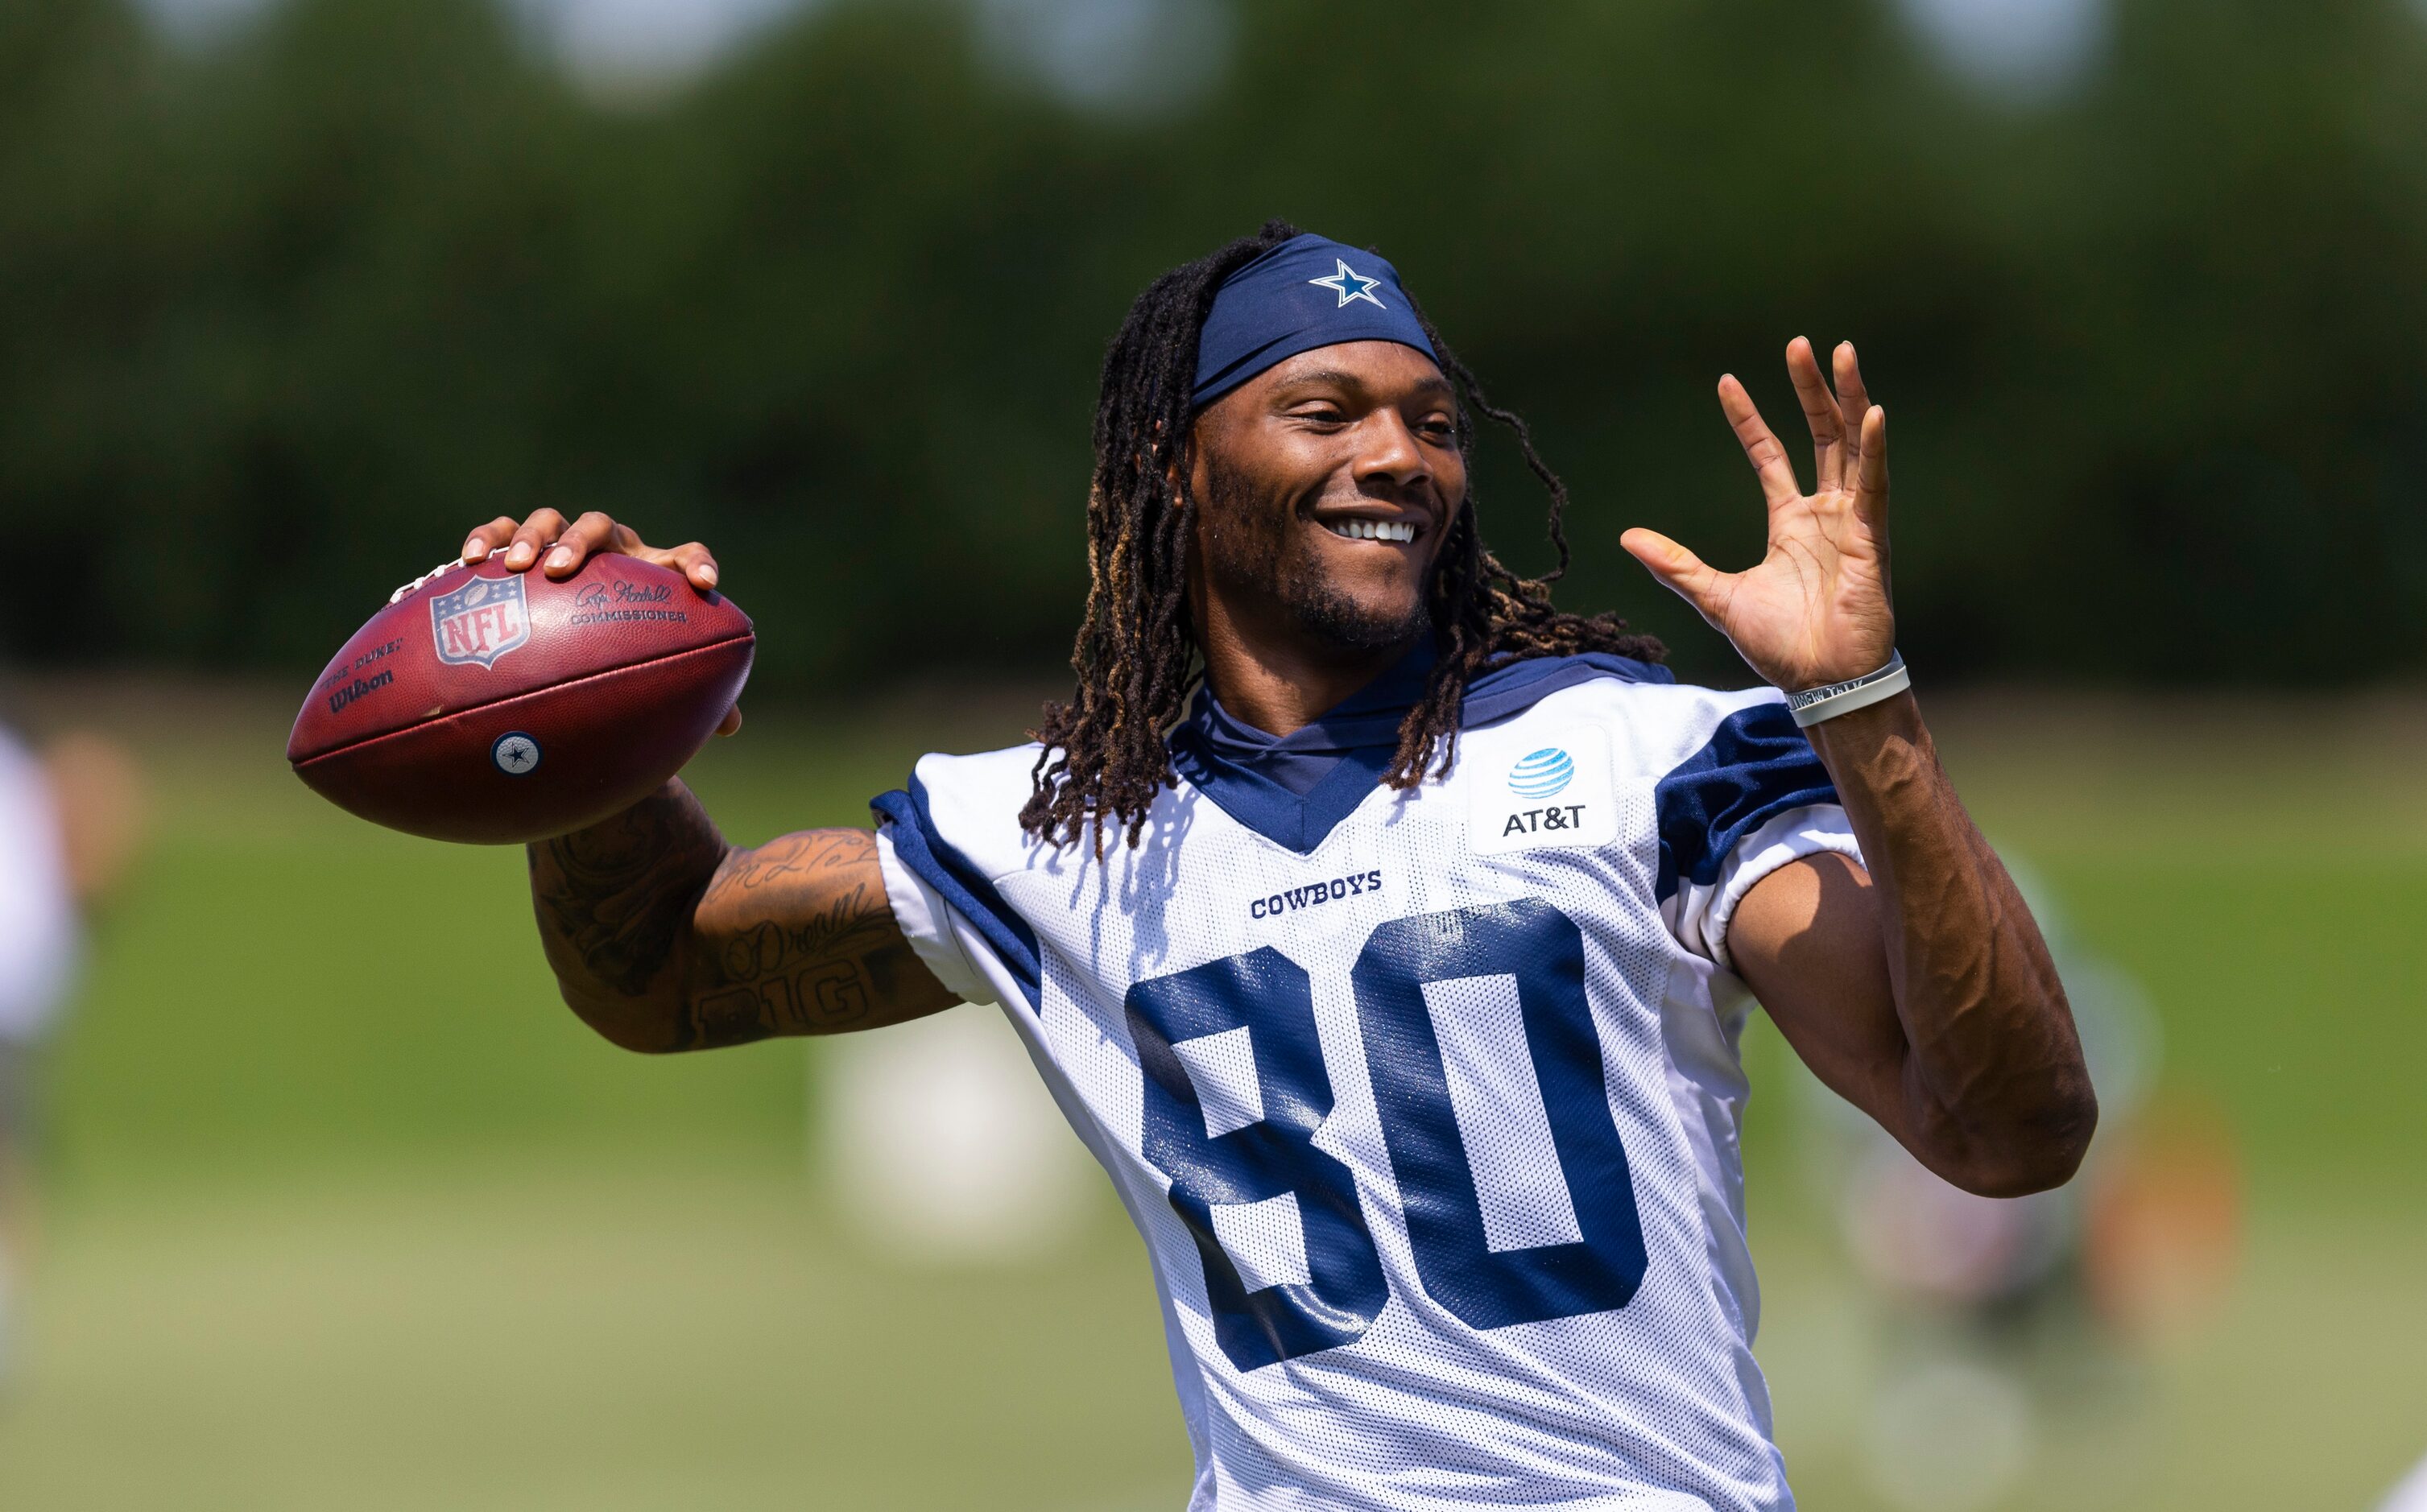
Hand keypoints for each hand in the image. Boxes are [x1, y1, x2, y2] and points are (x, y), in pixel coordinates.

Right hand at [460, 510, 739, 734]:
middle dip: (578, 542)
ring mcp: (560, 544)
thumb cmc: (623, 654)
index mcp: (650, 572)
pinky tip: (468, 563)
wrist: (573, 634)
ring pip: (546, 521)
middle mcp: (607, 549)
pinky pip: (498, 534)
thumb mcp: (650, 669)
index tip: (704, 583)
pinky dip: (484, 541)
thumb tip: (730, 726)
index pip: (685, 556)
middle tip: (560, 570)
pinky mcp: (517, 549)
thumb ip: (688, 688)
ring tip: (512, 566)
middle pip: (599, 527)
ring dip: (529, 537)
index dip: (698, 564)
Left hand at [1622, 338, 1894, 691]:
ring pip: (1852, 445)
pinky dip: (1875, 448)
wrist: (1820, 683)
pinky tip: (1874, 412)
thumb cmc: (1780, 646)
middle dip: (1810, 389)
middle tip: (1801, 343)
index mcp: (1790, 523)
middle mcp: (1824, 512)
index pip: (1769, 455)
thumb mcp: (1715, 597)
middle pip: (1820, 434)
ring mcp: (1851, 521)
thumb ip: (1676, 565)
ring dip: (1849, 399)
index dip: (1749, 419)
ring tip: (1840, 353)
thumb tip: (1626, 536)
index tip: (1727, 381)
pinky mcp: (1872, 537)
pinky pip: (1876, 484)